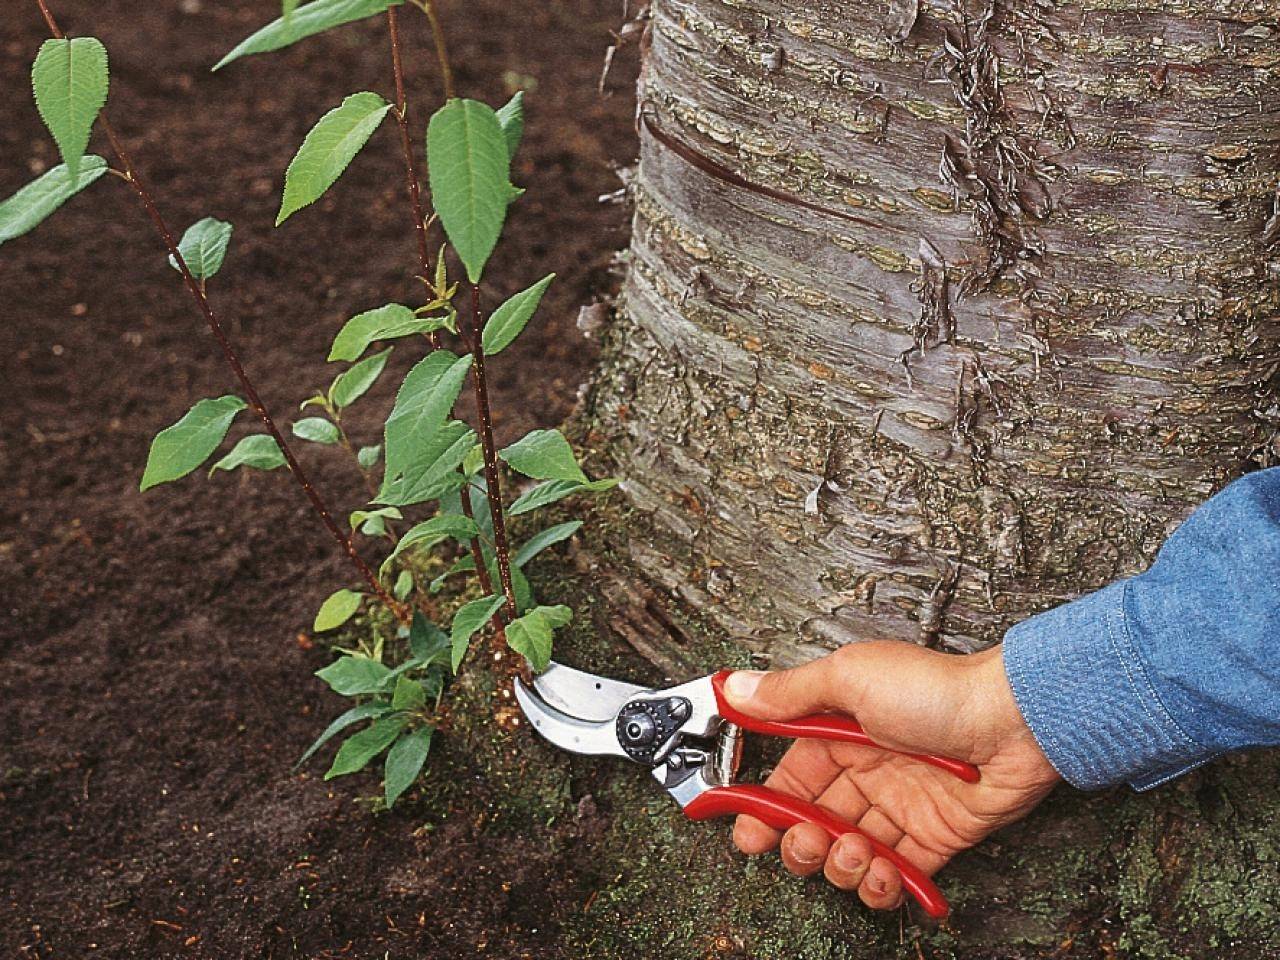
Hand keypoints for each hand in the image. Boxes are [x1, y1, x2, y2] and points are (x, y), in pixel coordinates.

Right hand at [725, 641, 1059, 909]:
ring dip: (840, 866)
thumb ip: (791, 693)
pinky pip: (896, 875)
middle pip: (813, 822)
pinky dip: (881, 886)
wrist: (1015, 721)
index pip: (789, 779)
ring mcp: (899, 807)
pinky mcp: (933, 838)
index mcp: (840, 733)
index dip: (765, 808)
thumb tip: (739, 690)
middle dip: (799, 843)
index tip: (748, 829)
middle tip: (806, 842)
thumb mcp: (850, 679)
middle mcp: (867, 771)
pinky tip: (881, 873)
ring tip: (852, 852)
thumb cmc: (937, 690)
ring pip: (848, 853)